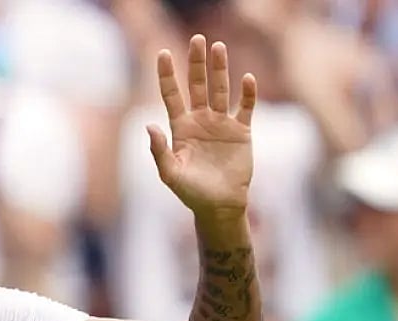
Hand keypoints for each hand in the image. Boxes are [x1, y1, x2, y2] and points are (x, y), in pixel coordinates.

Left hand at [149, 35, 255, 221]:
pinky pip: (246, 107)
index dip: (167, 74)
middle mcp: (200, 120)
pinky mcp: (242, 131)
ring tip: (219, 47)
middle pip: (197, 85)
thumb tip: (150, 126)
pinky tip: (247, 78)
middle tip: (198, 39)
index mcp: (180, 127)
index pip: (171, 94)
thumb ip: (159, 151)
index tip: (162, 52)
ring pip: (221, 90)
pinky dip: (248, 93)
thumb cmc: (191, 193)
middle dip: (196, 63)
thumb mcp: (170, 174)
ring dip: (220, 69)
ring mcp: (222, 124)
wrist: (219, 205)